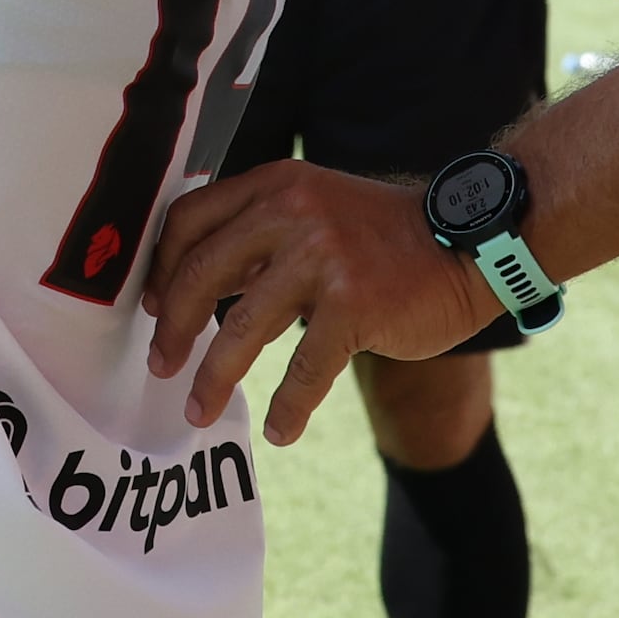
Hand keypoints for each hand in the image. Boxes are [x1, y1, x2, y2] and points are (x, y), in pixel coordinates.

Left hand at [144, 160, 492, 443]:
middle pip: (203, 275)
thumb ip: (264, 228)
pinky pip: (304, 370)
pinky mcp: (355, 306)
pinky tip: (280, 432)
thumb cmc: (385, 234)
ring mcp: (322, 260)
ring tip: (199, 410)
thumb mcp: (316, 204)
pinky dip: (288, 408)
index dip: (162, 268)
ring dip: (214, 377)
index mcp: (274, 185)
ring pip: (241, 328)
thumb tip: (201, 282)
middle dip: (172, 327)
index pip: (190, 221)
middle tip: (161, 364)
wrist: (468, 240)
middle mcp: (290, 214)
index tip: (150, 307)